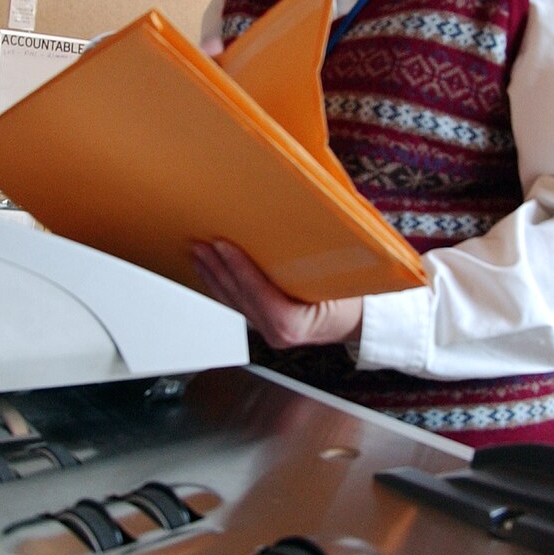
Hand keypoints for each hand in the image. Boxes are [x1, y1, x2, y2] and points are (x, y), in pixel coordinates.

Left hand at [191, 239, 362, 349]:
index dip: (239, 270)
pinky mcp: (262, 324)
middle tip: (202, 242)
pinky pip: (236, 303)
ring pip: (232, 301)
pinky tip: (208, 269)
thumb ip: (316, 260)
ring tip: (197, 251)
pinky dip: (219, 284)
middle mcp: (276, 332)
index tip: (224, 247)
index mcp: (294, 325)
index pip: (259, 296)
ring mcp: (267, 331)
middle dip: (217, 268)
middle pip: (239, 297)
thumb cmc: (350, 301)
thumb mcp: (339, 281)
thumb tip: (302, 221)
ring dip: (212, 275)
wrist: (356, 321)